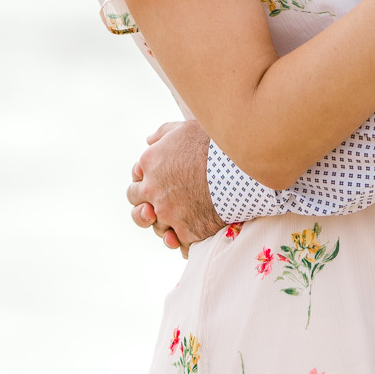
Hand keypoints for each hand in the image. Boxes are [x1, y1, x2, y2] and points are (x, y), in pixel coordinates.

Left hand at [127, 118, 223, 251]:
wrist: (239, 167)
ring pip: (158, 230)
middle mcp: (154, 191)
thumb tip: (148, 141)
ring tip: (180, 222)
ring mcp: (169, 214)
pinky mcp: (188, 232)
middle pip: (138, 210)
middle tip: (159, 211)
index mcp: (150, 164)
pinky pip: (181, 245)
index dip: (146, 187)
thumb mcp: (185, 128)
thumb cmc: (214, 143)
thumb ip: (163, 134)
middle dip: (145, 212)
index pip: (135, 183)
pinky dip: (186, 243)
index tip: (160, 187)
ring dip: (166, 228)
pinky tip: (193, 236)